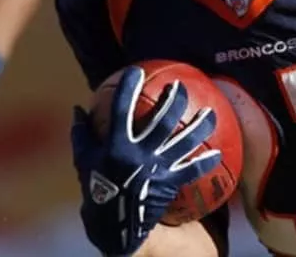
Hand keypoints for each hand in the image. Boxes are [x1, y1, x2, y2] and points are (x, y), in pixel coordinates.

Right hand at [70, 67, 221, 255]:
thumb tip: (77, 108)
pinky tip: (218, 153)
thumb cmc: (96, 189)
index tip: (136, 70)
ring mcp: (157, 168)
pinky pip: (192, 170)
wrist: (114, 225)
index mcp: (116, 145)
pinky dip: (206, 162)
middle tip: (180, 86)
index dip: (128, 88)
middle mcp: (140, 154)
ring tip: (210, 111)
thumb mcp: (83, 160)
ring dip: (200, 126)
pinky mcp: (170, 182)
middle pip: (162, 121)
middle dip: (174, 100)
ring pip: (184, 142)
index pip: (121, 109)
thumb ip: (81, 133)